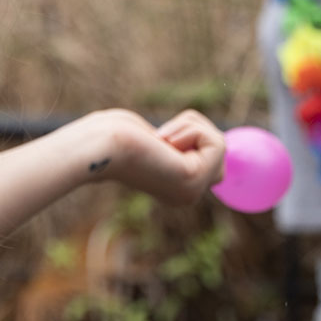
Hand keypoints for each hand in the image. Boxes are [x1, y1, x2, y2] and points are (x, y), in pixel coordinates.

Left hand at [95, 110, 226, 206]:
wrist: (99, 145)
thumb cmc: (115, 134)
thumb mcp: (156, 137)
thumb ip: (182, 142)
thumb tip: (213, 142)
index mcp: (176, 188)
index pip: (211, 156)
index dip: (195, 136)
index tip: (162, 138)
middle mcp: (188, 195)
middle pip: (220, 150)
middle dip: (195, 129)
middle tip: (160, 138)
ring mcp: (193, 191)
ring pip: (220, 142)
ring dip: (189, 126)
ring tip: (160, 139)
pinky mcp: (195, 180)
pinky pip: (216, 141)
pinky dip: (191, 129)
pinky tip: (163, 142)